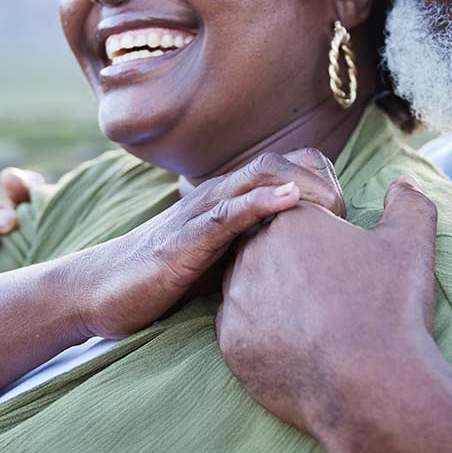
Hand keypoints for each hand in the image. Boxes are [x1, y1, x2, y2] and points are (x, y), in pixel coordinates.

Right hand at [69, 150, 347, 338]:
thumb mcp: (222, 263)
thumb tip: (306, 268)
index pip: (290, 168)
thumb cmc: (164, 278)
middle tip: (347, 219)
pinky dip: (261, 203)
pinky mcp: (184, 240)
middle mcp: (219, 196)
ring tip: (331, 207)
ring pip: (259, 175)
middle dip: (324, 181)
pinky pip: (226, 212)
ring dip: (303, 185)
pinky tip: (290, 203)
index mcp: (232, 200)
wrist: (101, 290)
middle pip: (284, 161)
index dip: (326, 182)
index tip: (350, 220)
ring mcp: (200, 214)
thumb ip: (255, 253)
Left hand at [216, 175, 439, 435]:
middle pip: (268, 248)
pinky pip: (242, 330)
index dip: (323, 236)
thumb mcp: (411, 243)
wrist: (371, 388)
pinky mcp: (230, 343)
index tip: (345, 262)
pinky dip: (265, 335)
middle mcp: (252, 252)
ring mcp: (235, 300)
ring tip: (317, 320)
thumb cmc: (390, 308)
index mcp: (290, 219)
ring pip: (250, 287)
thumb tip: (402, 183)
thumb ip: (407, 203)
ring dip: (275, 297)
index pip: (296, 215)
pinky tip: (299, 347)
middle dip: (294, 265)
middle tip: (332, 294)